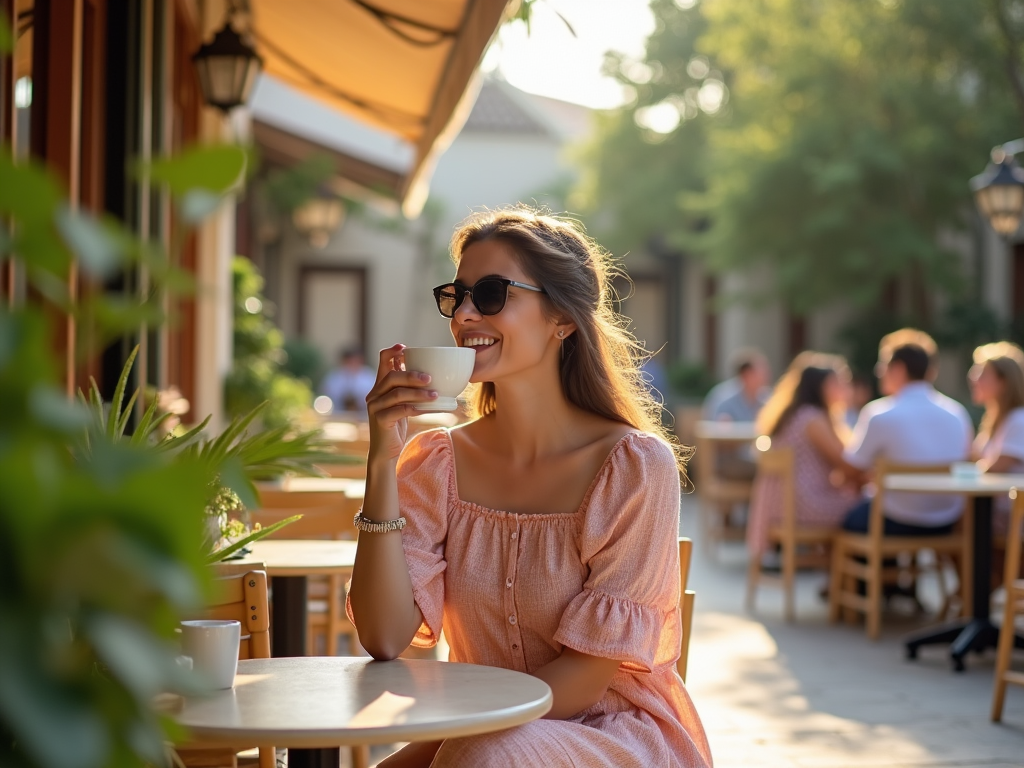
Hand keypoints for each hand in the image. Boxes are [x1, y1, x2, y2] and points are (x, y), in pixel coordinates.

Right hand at [366, 344, 437, 461]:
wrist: (386, 451)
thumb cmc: (397, 426)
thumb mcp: (402, 404)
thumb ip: (408, 390)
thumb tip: (429, 375)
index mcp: (380, 387)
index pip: (382, 362)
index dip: (392, 351)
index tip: (405, 347)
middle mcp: (374, 394)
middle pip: (392, 376)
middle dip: (412, 374)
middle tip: (430, 378)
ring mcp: (375, 407)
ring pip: (397, 393)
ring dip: (418, 392)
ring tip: (435, 395)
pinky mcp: (380, 420)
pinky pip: (400, 410)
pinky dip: (417, 407)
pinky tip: (429, 408)